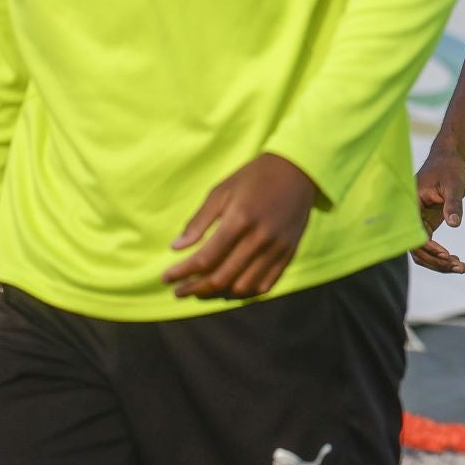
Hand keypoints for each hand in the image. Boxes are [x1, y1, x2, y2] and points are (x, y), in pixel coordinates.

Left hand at [162, 152, 318, 298]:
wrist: (299, 171)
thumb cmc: (254, 177)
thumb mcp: (222, 191)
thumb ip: (199, 221)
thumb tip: (176, 248)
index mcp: (240, 219)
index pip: (205, 258)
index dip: (182, 273)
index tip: (166, 279)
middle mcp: (260, 238)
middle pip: (222, 277)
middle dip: (195, 289)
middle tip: (179, 290)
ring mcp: (277, 248)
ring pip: (243, 286)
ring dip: (218, 294)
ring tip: (201, 291)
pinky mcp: (289, 253)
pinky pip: (266, 284)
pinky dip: (245, 293)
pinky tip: (229, 289)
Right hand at [411, 147, 464, 274]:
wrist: (449, 160)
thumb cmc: (449, 168)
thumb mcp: (454, 184)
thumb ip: (453, 203)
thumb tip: (454, 224)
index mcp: (410, 206)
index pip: (413, 234)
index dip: (427, 247)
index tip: (446, 253)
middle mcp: (410, 217)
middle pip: (416, 249)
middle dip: (436, 262)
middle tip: (460, 267)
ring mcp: (417, 222)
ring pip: (422, 252)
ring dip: (439, 263)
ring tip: (462, 268)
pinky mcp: (426, 225)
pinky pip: (429, 246)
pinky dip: (441, 256)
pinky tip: (457, 262)